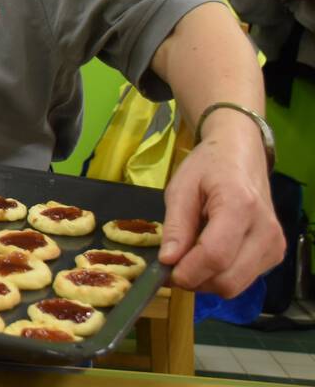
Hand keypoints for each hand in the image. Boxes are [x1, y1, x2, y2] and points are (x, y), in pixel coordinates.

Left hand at [160, 120, 284, 295]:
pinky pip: (244, 280)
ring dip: (207, 280)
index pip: (215, 255)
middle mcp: (266, 230)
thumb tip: (168, 260)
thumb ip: (176, 226)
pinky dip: (221, 275)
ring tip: (191, 256)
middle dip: (195, 280)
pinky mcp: (276, 253)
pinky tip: (210, 254)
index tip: (166, 270)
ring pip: (236, 286)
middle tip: (174, 265)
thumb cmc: (207, 167)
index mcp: (240, 206)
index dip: (188, 271)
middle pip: (228, 280)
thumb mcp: (181, 188)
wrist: (240, 155)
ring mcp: (275, 245)